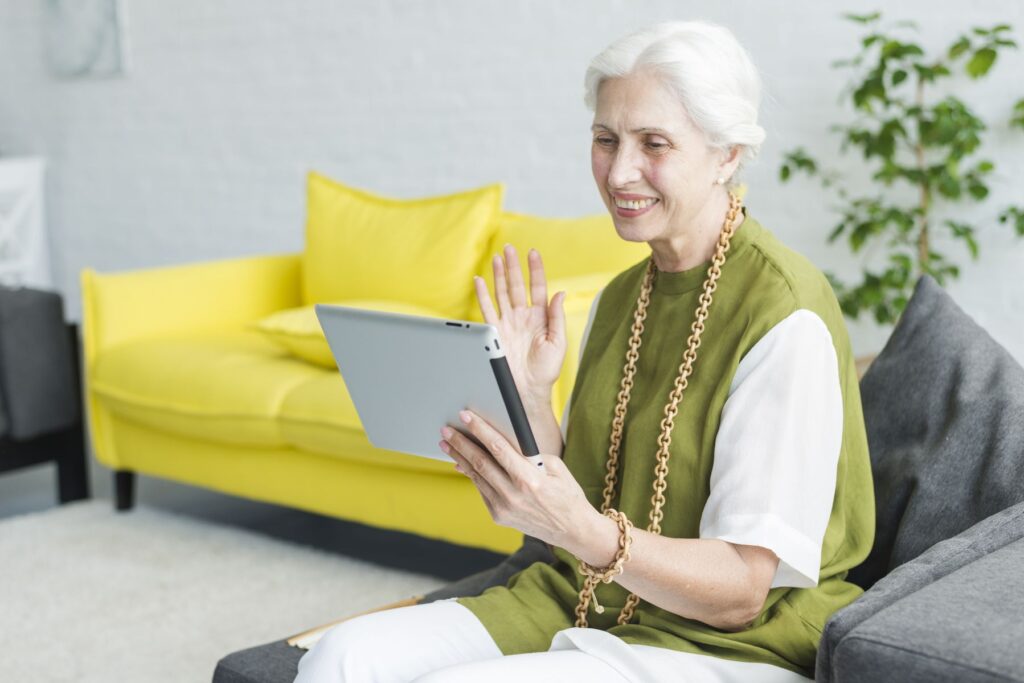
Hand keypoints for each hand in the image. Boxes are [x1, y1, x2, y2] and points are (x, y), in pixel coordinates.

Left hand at [439, 408, 591, 546]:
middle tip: (445, 430)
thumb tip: (501, 442)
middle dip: (460, 443)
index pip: (498, 448)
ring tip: (447, 443)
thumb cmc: (566, 493)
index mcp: (530, 479)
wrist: (572, 530)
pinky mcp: (498, 516)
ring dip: (459, 458)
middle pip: (480, 462)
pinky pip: (482, 489)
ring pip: (476, 477)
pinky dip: (471, 474)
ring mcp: (504, 508)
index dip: (480, 430)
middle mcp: (513, 495)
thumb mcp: (556, 467)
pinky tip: (462, 462)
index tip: (465, 416)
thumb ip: (528, 455)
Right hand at [474, 245, 566, 407]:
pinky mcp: (494, 332)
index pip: (537, 287)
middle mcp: (523, 317)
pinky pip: (486, 309)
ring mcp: (507, 323)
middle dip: (513, 266)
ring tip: (497, 257)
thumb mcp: (558, 343)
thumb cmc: (546, 371)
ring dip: (499, 275)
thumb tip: (560, 293)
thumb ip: (557, 317)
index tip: (533, 252)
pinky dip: (482, 295)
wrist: (527, 391)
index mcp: (540, 317)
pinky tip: (479, 280)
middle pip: (516, 285)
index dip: (535, 270)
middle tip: (509, 248)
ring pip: (501, 293)